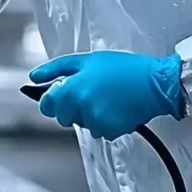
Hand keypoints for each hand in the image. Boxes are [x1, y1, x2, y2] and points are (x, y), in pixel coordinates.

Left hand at [29, 51, 184, 139]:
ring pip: (82, 124)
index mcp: (72, 89)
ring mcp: (96, 121)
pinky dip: (105, 122)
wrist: (157, 83)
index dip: (53, 100)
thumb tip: (34, 77)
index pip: (47, 106)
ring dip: (89, 114)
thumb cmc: (123, 69)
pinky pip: (100, 130)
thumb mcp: (86, 60)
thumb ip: (55, 69)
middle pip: (63, 117)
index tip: (62, 95)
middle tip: (90, 92)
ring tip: (107, 97)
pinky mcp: (111, 131)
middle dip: (72, 107)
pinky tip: (116, 108)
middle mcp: (81, 108)